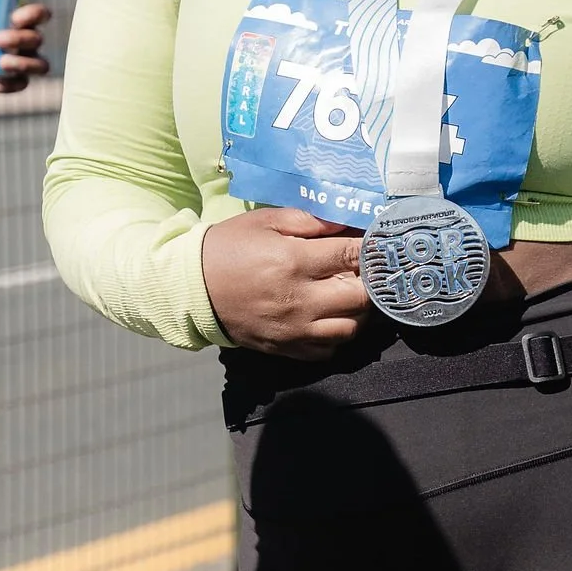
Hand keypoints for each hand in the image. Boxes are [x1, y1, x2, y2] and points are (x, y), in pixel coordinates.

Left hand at [0, 0, 50, 91]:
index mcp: (20, 21)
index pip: (39, 14)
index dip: (33, 15)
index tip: (15, 18)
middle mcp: (29, 41)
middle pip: (36, 39)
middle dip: (19, 39)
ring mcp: (26, 62)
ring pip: (40, 65)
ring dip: (22, 64)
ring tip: (0, 63)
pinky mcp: (17, 80)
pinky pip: (22, 84)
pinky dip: (9, 86)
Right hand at [200, 207, 370, 356]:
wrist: (193, 288)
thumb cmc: (230, 248)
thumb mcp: (266, 221)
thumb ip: (310, 220)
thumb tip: (348, 222)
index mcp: (294, 262)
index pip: (352, 255)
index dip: (371, 248)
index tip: (378, 243)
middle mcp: (300, 300)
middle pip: (361, 297)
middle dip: (370, 281)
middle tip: (365, 270)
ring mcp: (295, 330)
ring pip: (351, 328)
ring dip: (358, 311)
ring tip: (348, 295)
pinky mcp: (288, 349)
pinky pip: (329, 350)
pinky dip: (337, 335)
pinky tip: (330, 317)